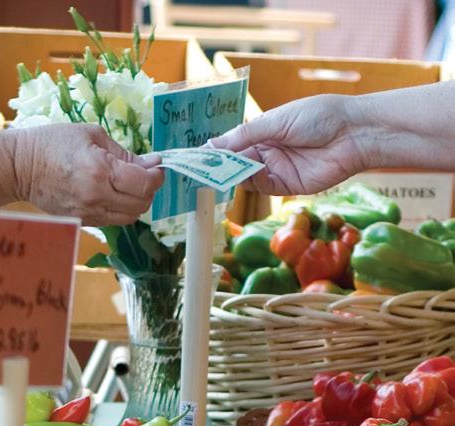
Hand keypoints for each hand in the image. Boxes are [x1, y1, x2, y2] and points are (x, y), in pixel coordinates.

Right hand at [11, 123, 163, 224]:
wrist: (22, 167)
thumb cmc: (54, 143)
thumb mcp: (92, 135)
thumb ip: (124, 153)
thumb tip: (151, 164)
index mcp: (100, 171)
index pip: (144, 184)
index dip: (157, 176)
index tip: (158, 166)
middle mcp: (97, 197)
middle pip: (141, 204)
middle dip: (150, 189)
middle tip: (146, 174)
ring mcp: (90, 214)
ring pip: (131, 217)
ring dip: (137, 201)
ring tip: (130, 184)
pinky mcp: (84, 222)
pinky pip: (114, 220)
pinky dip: (122, 208)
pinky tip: (114, 193)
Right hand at [212, 95, 363, 195]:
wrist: (351, 135)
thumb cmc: (318, 116)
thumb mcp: (277, 120)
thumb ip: (246, 134)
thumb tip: (214, 143)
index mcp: (264, 130)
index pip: (234, 142)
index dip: (216, 149)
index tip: (196, 154)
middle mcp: (268, 150)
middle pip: (237, 162)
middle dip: (220, 165)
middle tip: (200, 168)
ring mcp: (277, 169)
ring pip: (247, 176)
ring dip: (232, 175)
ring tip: (217, 172)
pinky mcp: (287, 186)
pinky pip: (263, 187)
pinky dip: (250, 183)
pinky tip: (240, 177)